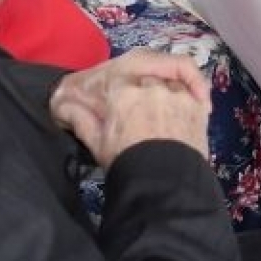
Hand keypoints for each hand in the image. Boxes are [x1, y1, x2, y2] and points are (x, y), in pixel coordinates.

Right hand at [51, 50, 211, 166]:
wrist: (162, 184)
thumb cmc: (127, 163)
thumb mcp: (97, 143)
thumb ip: (81, 119)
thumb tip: (63, 106)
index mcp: (122, 92)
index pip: (119, 77)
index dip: (120, 90)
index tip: (122, 102)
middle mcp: (151, 86)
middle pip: (146, 76)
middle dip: (144, 89)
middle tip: (144, 109)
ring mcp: (177, 93)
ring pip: (171, 79)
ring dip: (167, 90)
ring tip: (165, 112)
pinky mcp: (197, 105)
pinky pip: (195, 88)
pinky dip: (193, 93)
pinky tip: (192, 105)